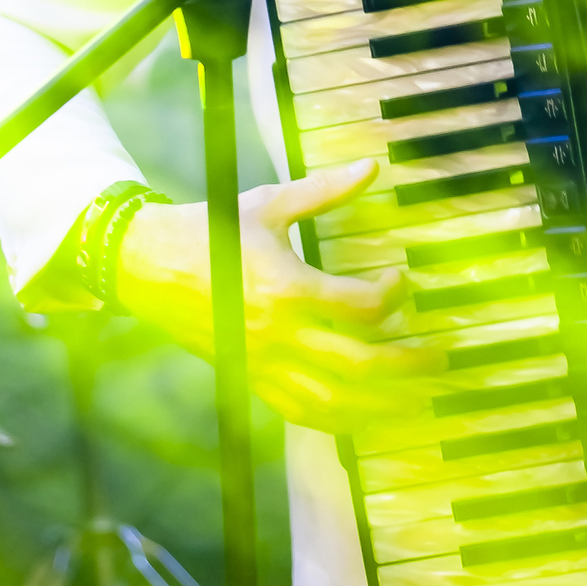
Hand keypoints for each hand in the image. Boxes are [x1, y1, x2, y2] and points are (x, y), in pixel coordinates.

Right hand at [114, 160, 439, 432]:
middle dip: (407, 364)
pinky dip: (337, 418)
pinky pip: (298, 412)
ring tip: (416, 396)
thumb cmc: (210, 229)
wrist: (146, 265)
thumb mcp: (270, 203)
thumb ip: (325, 190)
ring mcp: (262, 365)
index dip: (393, 296)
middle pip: (359, 366)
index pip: (360, 308)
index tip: (401, 280)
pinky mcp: (248, 380)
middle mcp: (278, 335)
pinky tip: (363, 413)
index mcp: (287, 288)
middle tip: (440, 356)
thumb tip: (372, 167)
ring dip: (381, 404)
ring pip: (333, 403)